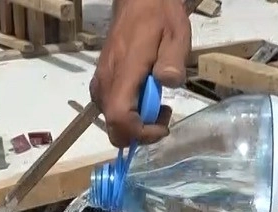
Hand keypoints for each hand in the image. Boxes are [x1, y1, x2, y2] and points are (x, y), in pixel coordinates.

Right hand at [90, 0, 187, 146]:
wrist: (138, 0)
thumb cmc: (158, 16)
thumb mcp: (176, 33)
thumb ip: (172, 59)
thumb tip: (168, 82)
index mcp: (124, 72)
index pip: (120, 118)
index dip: (141, 133)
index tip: (163, 126)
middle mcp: (107, 82)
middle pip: (113, 128)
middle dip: (139, 132)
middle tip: (162, 113)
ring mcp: (102, 82)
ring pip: (112, 121)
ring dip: (136, 122)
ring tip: (157, 101)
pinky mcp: (102, 80)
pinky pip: (111, 108)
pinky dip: (129, 112)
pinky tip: (145, 95)